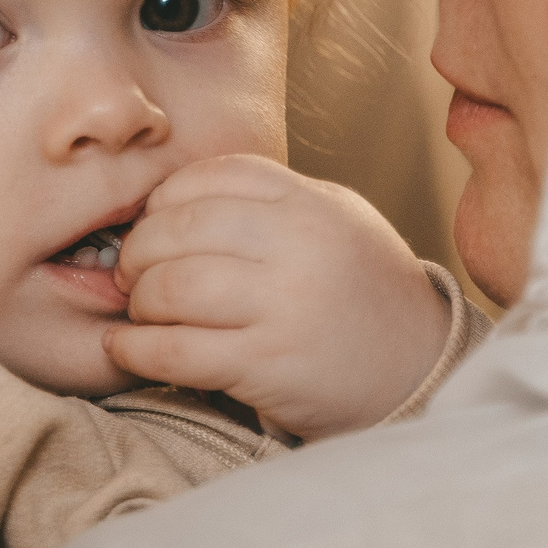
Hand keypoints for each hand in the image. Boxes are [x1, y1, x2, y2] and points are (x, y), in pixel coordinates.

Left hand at [105, 155, 448, 440]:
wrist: (421, 371)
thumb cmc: (366, 294)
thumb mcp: (337, 221)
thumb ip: (272, 201)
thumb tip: (175, 200)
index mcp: (310, 203)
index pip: (212, 177)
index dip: (164, 201)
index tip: (151, 225)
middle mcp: (299, 245)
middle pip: (178, 229)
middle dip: (138, 253)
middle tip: (131, 274)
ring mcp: (285, 306)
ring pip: (171, 287)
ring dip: (138, 302)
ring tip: (141, 312)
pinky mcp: (269, 365)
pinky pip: (175, 350)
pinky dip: (134, 349)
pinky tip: (125, 348)